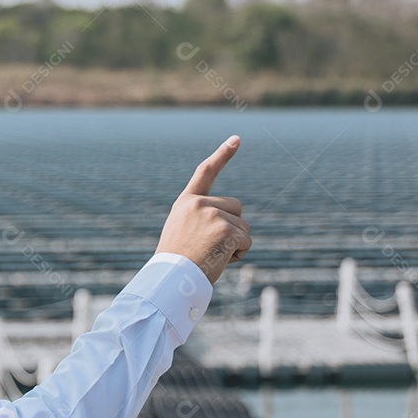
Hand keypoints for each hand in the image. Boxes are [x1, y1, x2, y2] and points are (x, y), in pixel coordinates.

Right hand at [155, 135, 250, 284]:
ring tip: (211, 254)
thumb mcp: (183, 232)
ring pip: (243, 225)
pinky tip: (220, 260)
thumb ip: (203, 219)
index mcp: (186, 202)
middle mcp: (199, 203)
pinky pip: (246, 240)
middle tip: (210, 246)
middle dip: (232, 226)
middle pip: (236, 207)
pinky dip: (239, 253)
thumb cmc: (177, 262)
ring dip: (235, 243)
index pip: (206, 171)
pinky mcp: (226, 229)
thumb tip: (235, 225)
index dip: (223, 154)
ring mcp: (213, 214)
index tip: (237, 139)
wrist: (171, 278)